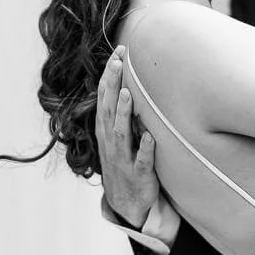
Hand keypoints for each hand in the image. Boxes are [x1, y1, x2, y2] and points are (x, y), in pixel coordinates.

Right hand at [96, 45, 158, 226]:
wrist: (126, 203)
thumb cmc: (125, 163)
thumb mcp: (119, 136)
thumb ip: (122, 112)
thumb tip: (130, 81)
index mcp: (106, 130)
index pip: (104, 97)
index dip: (109, 75)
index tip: (118, 51)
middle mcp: (110, 141)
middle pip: (108, 108)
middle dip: (112, 84)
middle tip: (118, 60)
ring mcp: (122, 158)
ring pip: (120, 133)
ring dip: (123, 113)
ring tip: (127, 93)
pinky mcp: (138, 175)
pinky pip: (141, 161)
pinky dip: (144, 149)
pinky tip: (149, 137)